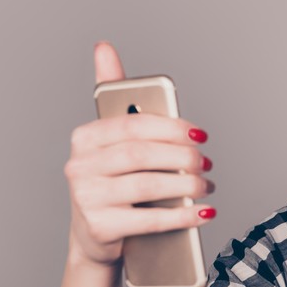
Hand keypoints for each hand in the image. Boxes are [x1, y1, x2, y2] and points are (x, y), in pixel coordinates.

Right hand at [63, 41, 215, 266]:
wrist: (96, 238)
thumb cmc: (113, 181)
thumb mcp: (113, 142)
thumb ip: (115, 98)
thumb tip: (104, 47)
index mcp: (85, 138)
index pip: (133, 126)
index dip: (171, 128)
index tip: (200, 134)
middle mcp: (79, 166)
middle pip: (141, 155)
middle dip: (182, 157)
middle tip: (207, 163)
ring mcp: (86, 198)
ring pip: (147, 185)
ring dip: (186, 185)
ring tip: (207, 186)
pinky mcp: (99, 228)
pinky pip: (148, 219)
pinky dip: (181, 215)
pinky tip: (202, 212)